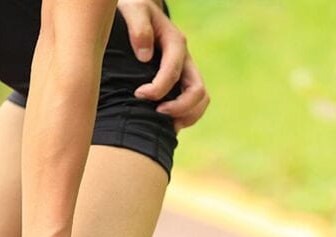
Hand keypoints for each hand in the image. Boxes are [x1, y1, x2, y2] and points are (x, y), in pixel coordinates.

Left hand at [118, 0, 209, 130]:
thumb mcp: (133, 10)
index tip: (139, 95)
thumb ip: (139, 28)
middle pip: (198, 91)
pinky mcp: (182, 82)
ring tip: (165, 125)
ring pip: (201, 101)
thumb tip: (145, 57)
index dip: (159, 88)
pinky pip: (194, 104)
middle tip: (156, 114)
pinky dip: (185, 117)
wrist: (140, 13)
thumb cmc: (134, 10)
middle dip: (180, 107)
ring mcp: (187, 72)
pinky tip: (165, 124)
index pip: (175, 71)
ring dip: (187, 116)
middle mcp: (186, 59)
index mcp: (176, 42)